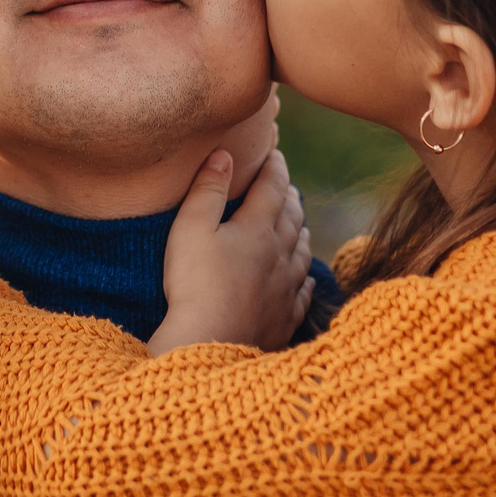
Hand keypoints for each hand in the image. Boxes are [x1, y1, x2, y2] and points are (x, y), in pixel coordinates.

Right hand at [148, 150, 312, 353]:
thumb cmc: (194, 283)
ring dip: (300, 232)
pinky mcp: (284, 317)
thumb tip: (224, 154)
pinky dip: (305, 278)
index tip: (274, 153)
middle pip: (292, 217)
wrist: (209, 343)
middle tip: (285, 186)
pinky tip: (305, 277)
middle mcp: (280, 254)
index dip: (274, 167)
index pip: (272, 187)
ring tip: (298, 223)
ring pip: (302, 252)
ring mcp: (286, 288)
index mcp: (258, 228)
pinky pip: (303, 292)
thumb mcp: (190, 228)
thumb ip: (207, 189)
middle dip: (289, 196)